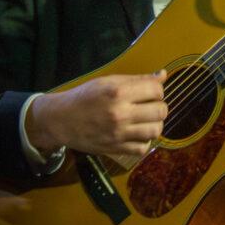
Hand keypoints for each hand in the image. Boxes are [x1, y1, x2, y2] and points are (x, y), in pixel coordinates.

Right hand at [26, 71, 167, 159]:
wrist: (61, 120)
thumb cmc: (85, 96)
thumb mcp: (109, 81)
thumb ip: (137, 79)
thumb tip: (163, 75)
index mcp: (118, 92)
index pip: (156, 90)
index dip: (157, 89)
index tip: (150, 92)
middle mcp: (120, 113)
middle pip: (160, 111)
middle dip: (159, 106)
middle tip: (149, 106)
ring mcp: (119, 134)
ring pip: (156, 130)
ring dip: (155, 124)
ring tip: (146, 120)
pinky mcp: (116, 149)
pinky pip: (143, 148)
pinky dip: (144, 141)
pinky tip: (137, 134)